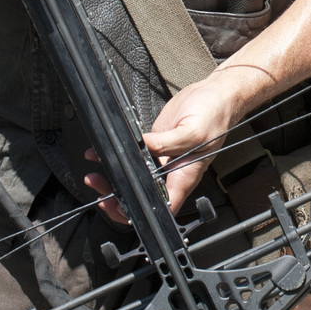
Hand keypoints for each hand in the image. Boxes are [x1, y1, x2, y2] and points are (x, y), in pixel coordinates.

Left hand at [84, 65, 265, 222]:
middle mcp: (172, 171)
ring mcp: (162, 159)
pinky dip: (117, 157)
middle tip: (100, 190)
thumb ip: (166, 144)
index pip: (164, 206)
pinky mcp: (154, 144)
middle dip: (118, 198)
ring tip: (94, 174)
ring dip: (113, 179)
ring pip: (135, 178)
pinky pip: (133, 156)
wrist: (216, 94)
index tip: (122, 210)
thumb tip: (143, 147)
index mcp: (185, 175)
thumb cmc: (215, 114)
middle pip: (144, 196)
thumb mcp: (192, 131)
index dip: (142, 215)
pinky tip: (102, 154)